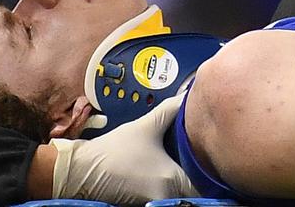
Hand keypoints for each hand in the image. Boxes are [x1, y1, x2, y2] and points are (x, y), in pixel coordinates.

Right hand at [50, 94, 196, 204]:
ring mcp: (155, 202)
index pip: (205, 184)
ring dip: (181, 179)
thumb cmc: (116, 149)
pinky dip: (167, 184)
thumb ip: (168, 112)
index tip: (209, 155)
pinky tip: (163, 168)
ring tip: (181, 160)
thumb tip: (185, 97)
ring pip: (179, 193)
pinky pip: (164, 194)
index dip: (207, 170)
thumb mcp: (145, 126)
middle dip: (195, 174)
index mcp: (174, 181)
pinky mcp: (144, 203)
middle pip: (193, 189)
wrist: (85, 169)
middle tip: (196, 155)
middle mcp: (168, 197)